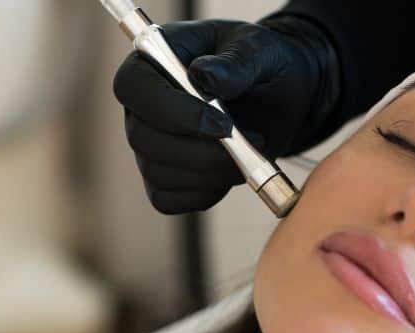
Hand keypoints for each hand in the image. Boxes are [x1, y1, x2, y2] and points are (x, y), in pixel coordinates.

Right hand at [113, 16, 339, 213]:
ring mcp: (151, 145)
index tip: (223, 125)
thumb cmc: (262, 65)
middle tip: (249, 145)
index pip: (134, 88)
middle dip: (200, 152)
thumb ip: (235, 62)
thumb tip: (205, 78)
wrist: (281, 97)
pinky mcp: (168, 177)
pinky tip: (233, 175)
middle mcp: (142, 106)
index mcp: (151, 62)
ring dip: (210, 174)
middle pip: (143, 138)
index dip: (173, 112)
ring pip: (158, 173)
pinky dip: (203, 195)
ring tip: (251, 155)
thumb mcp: (259, 51)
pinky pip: (167, 200)